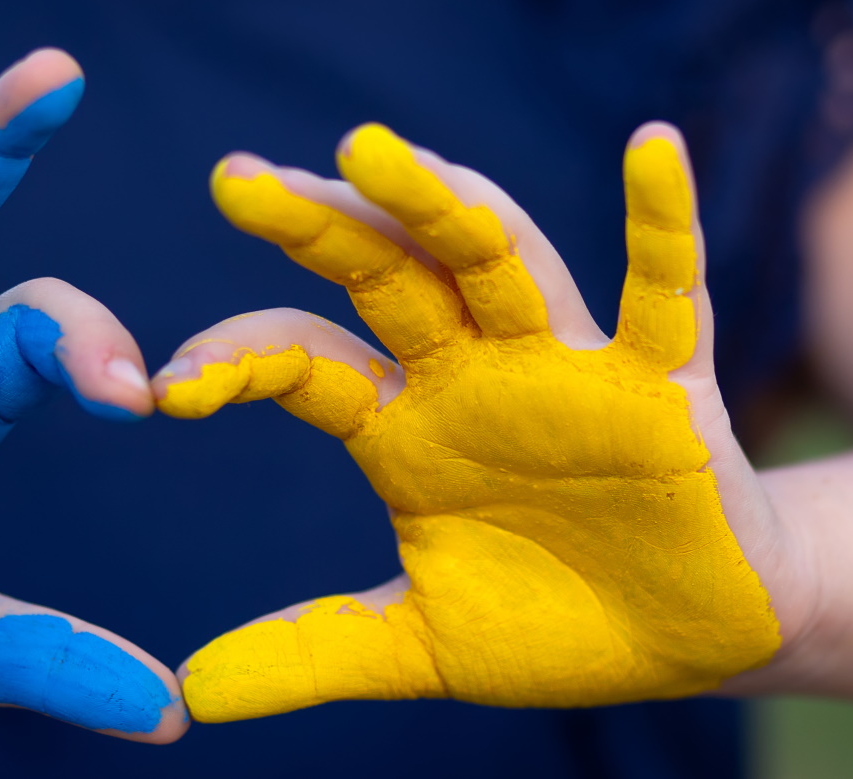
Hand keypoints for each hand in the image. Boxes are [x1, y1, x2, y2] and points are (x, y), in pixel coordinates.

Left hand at [158, 123, 786, 721]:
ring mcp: (566, 367)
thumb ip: (315, 654)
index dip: (237, 363)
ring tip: (372, 149)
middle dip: (317, 227)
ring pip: (500, 260)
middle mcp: (473, 374)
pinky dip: (664, 222)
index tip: (165, 390)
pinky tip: (651, 148)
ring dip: (440, 205)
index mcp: (405, 426)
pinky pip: (664, 292)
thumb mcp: (422, 647)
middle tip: (238, 179)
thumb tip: (190, 694)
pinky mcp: (663, 383)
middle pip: (386, 275)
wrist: (687, 642)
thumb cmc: (555, 623)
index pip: (304, 363)